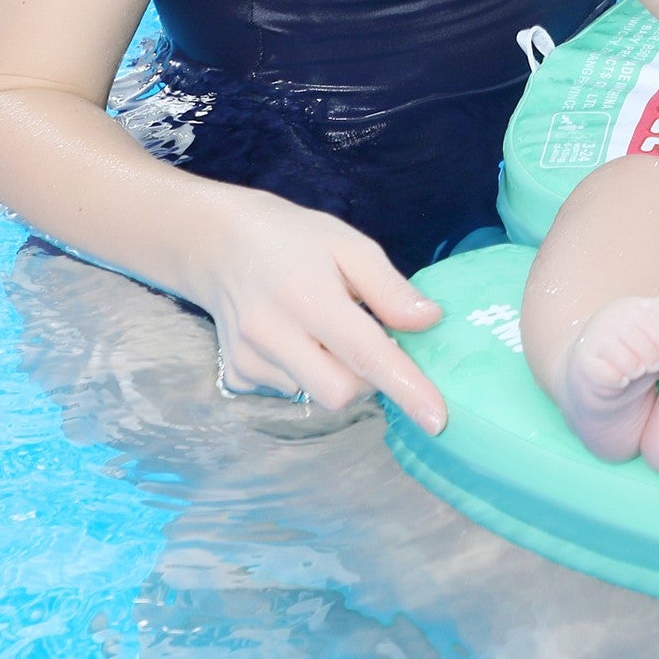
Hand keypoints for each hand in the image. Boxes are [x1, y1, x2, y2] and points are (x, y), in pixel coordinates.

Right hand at [188, 184, 447, 428]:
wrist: (220, 243)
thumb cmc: (295, 239)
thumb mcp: (350, 245)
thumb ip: (389, 288)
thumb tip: (431, 321)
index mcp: (309, 295)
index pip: (366, 353)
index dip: (406, 387)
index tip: (437, 419)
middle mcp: (273, 334)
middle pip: (340, 392)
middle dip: (369, 379)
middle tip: (370, 340)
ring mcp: (249, 360)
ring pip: (316, 395)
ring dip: (338, 373)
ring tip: (325, 328)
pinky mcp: (236, 375)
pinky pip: (291, 391)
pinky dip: (309, 373)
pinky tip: (298, 339)